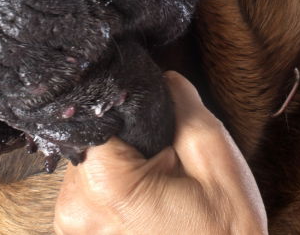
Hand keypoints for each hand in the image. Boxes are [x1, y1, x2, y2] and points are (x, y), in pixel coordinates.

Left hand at [54, 71, 268, 234]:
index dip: (120, 104)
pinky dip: (111, 188)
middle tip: (163, 153)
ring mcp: (75, 230)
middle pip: (87, 141)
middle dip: (122, 138)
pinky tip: (143, 199)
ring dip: (116, 165)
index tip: (146, 109)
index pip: (92, 115)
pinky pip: (87, 194)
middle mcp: (77, 211)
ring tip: (157, 181)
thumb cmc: (224, 233)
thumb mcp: (215, 158)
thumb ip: (182, 107)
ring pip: (86, 167)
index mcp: (105, 184)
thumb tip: (162, 80)